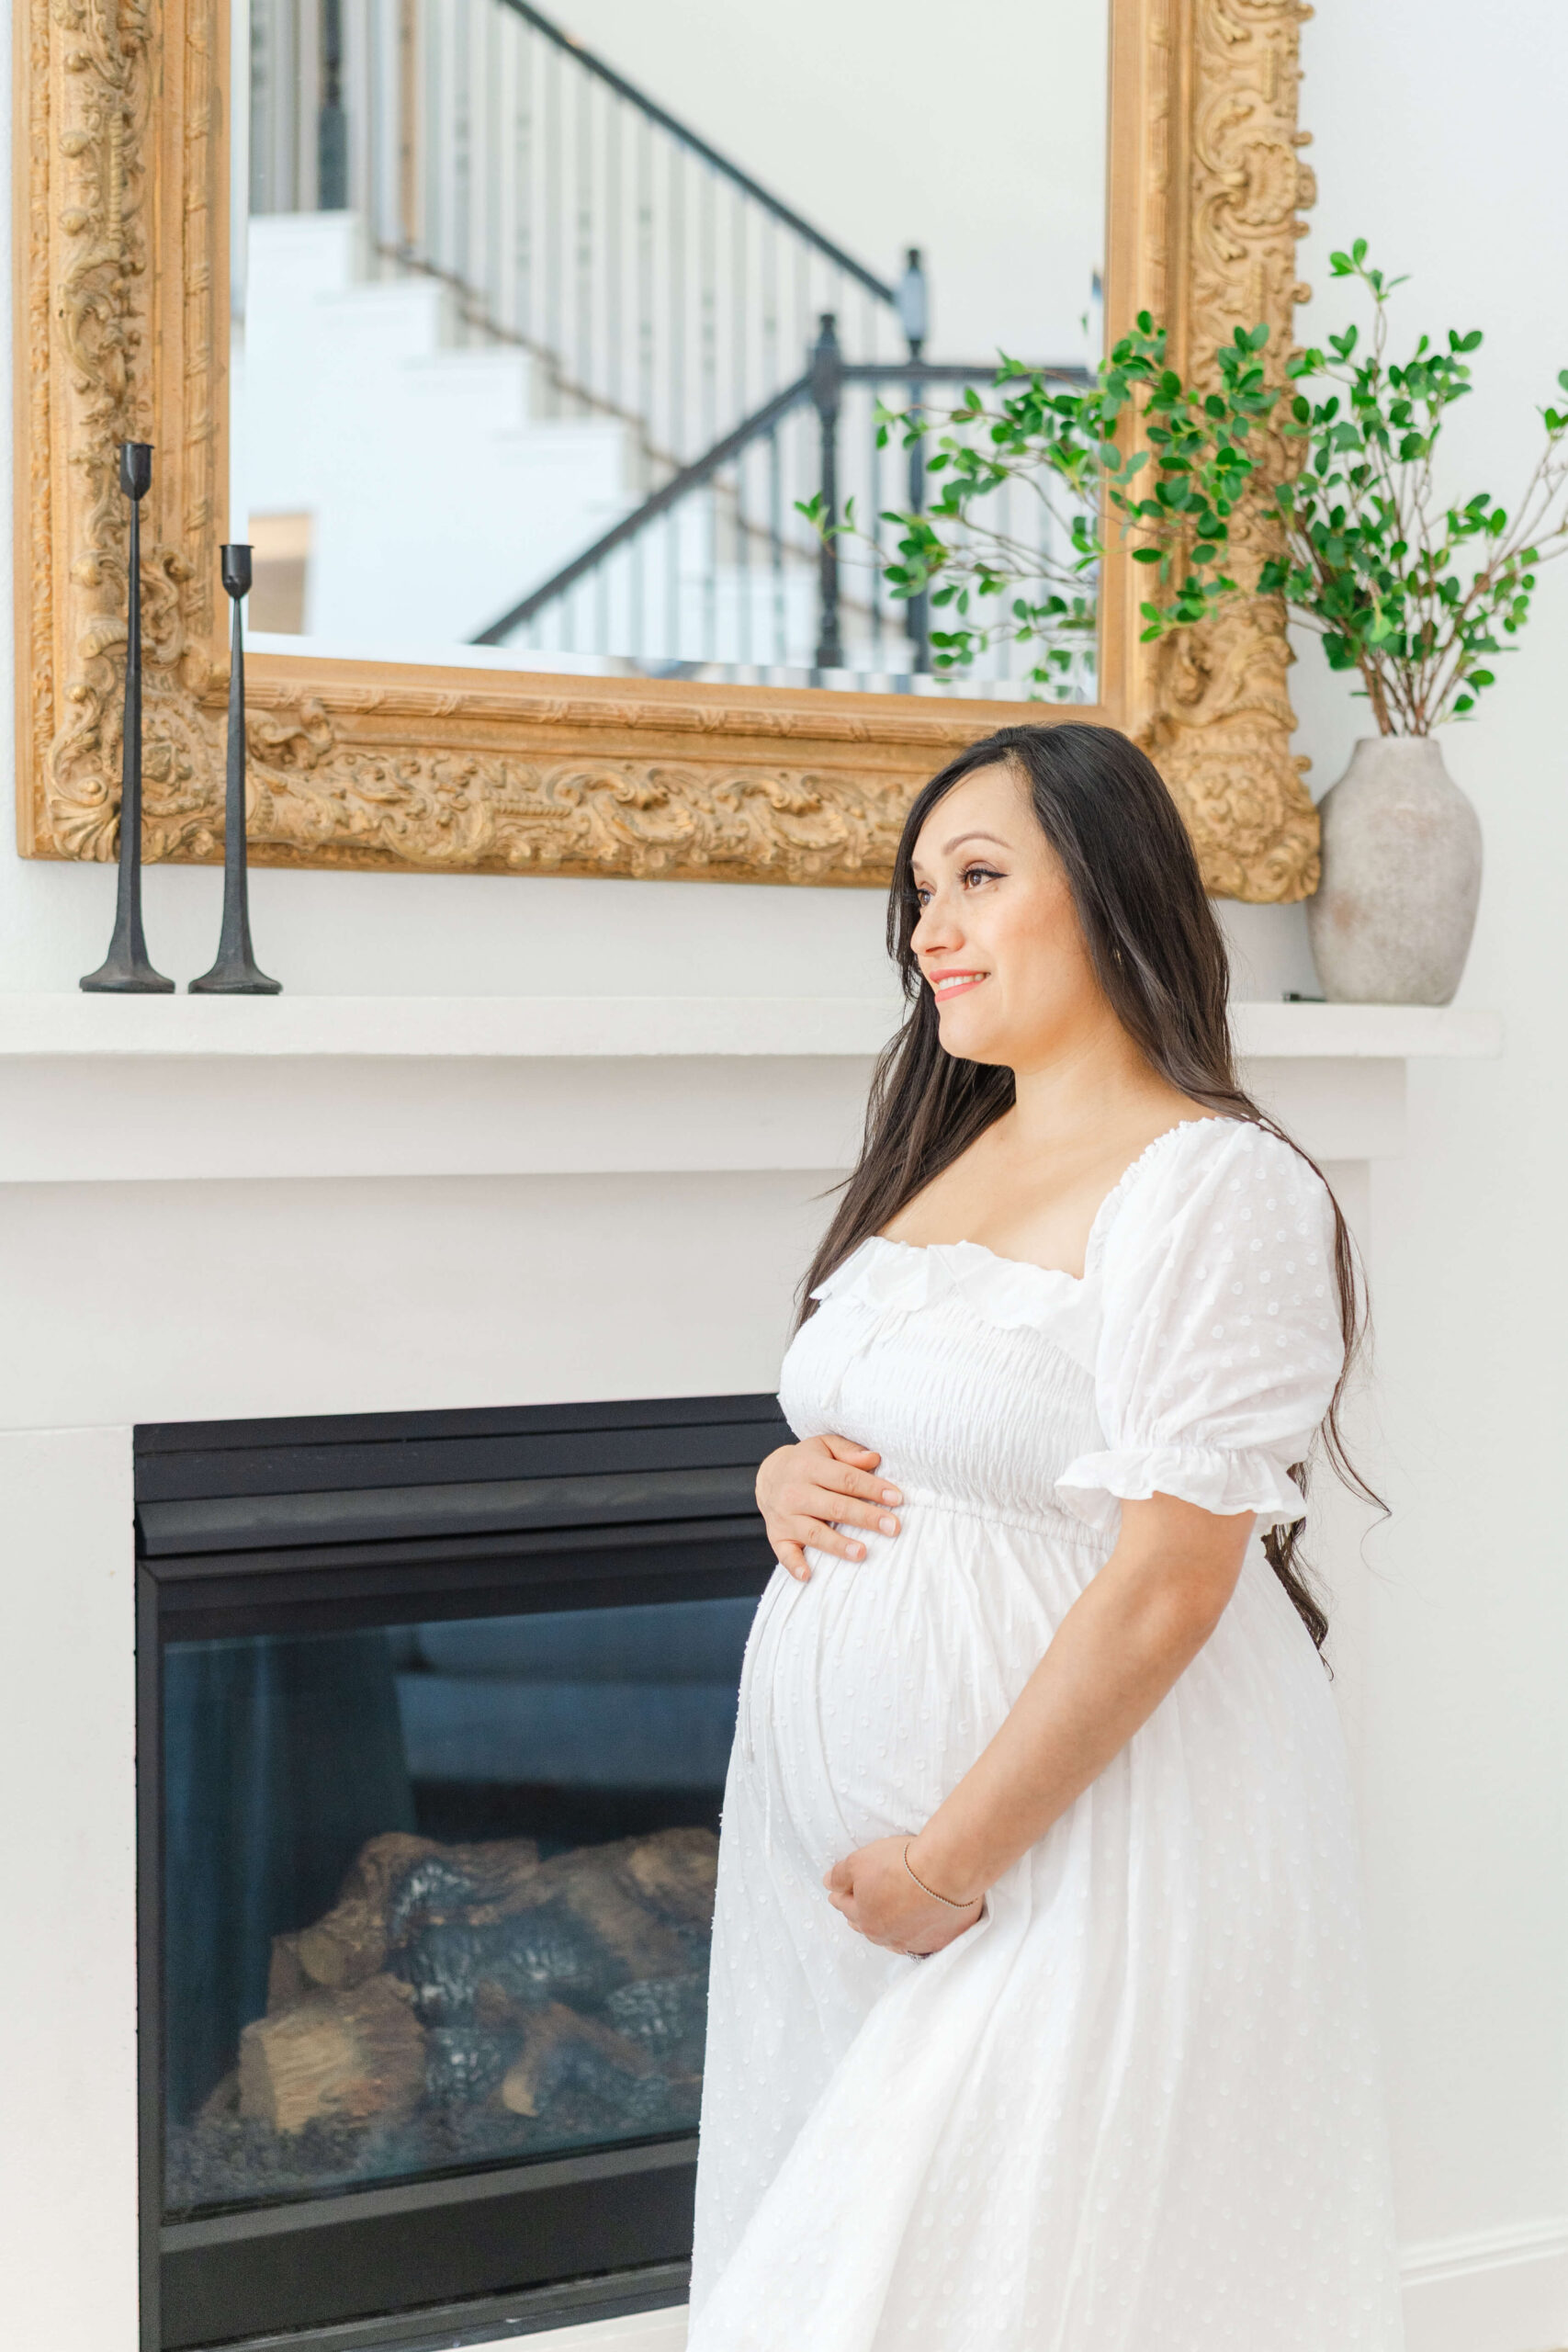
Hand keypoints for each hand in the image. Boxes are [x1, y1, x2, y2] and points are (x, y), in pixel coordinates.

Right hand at [756, 1434, 901, 1581]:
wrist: (769, 1476)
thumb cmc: (806, 1462)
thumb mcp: (825, 1446)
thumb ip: (849, 1451)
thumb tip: (874, 1459)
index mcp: (808, 1467)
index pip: (845, 1478)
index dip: (872, 1488)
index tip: (896, 1498)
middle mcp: (794, 1492)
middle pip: (834, 1507)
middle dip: (865, 1517)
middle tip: (893, 1527)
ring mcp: (784, 1517)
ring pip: (814, 1533)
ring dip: (838, 1545)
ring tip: (862, 1553)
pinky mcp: (777, 1536)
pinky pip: (784, 1554)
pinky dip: (795, 1565)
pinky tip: (808, 1576)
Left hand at [823, 1835, 980, 1956]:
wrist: (946, 1872)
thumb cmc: (901, 1864)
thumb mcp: (859, 1861)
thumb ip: (840, 1874)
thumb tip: (828, 1883)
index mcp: (865, 1918)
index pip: (846, 1906)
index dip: (840, 1896)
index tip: (836, 1894)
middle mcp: (888, 1935)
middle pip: (868, 1926)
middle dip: (859, 1916)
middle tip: (856, 1910)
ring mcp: (915, 1940)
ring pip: (894, 1937)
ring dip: (888, 1929)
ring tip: (885, 1923)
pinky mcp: (940, 1940)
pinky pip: (923, 1940)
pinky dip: (917, 1933)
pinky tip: (917, 1929)